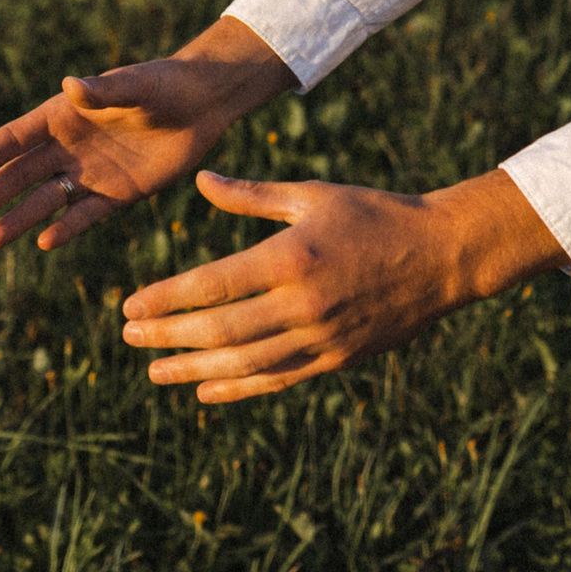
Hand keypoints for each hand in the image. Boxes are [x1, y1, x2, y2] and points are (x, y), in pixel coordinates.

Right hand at [0, 16, 294, 251]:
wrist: (202, 103)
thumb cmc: (163, 85)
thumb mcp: (134, 87)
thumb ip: (103, 92)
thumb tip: (71, 86)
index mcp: (62, 115)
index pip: (13, 140)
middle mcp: (69, 147)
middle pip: (22, 175)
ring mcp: (91, 172)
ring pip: (46, 200)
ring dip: (18, 219)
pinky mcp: (118, 193)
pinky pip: (85, 214)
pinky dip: (65, 227)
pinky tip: (44, 242)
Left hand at [119, 168, 568, 402]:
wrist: (442, 256)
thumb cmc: (374, 214)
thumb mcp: (312, 195)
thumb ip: (251, 195)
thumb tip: (201, 181)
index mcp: (291, 257)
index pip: (211, 286)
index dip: (165, 300)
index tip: (129, 306)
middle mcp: (303, 304)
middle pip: (220, 332)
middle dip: (168, 337)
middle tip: (129, 336)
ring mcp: (321, 338)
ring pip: (244, 364)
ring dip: (193, 370)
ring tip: (154, 371)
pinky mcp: (337, 360)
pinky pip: (277, 380)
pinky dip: (238, 388)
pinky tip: (204, 390)